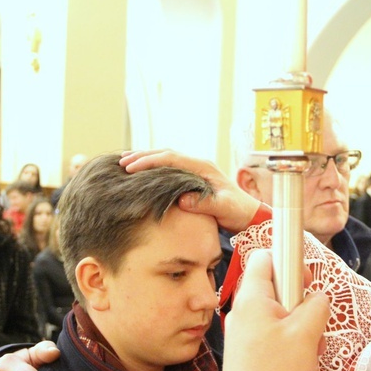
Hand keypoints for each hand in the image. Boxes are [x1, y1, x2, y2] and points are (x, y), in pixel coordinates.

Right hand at [119, 149, 260, 232]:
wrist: (249, 215)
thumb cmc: (238, 211)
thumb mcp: (224, 208)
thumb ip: (205, 203)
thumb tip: (182, 200)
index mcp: (203, 167)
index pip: (171, 158)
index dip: (149, 162)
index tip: (131, 167)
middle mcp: (198, 165)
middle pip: (165, 154)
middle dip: (143, 156)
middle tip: (122, 162)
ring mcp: (196, 171)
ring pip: (166, 160)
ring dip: (147, 160)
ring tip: (126, 163)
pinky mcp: (193, 179)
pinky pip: (170, 169)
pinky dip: (154, 169)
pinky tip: (143, 174)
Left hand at [220, 249, 328, 370]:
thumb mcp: (306, 332)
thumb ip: (317, 305)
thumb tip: (318, 298)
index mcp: (251, 298)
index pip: (264, 258)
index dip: (288, 261)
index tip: (305, 280)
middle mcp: (242, 312)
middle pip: (275, 289)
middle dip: (300, 303)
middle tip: (312, 321)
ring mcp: (242, 333)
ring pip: (277, 316)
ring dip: (299, 328)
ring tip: (309, 349)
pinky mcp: (245, 353)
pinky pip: (272, 336)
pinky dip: (289, 344)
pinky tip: (300, 363)